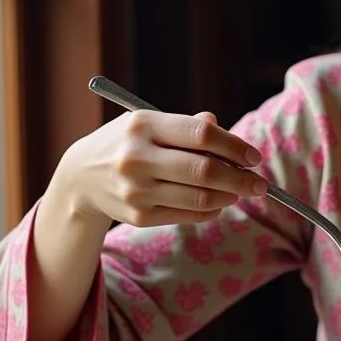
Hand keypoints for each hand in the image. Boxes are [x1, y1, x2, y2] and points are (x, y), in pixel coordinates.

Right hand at [55, 108, 267, 228]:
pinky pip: (187, 215)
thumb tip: (219, 127)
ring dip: (228, 196)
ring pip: (198, 198)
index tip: (254, 157)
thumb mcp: (149, 124)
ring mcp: (136, 189)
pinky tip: (218, 203)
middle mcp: (137, 157)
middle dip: (239, 179)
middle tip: (260, 184)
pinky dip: (210, 210)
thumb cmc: (128, 143)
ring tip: (240, 192)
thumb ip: (186, 126)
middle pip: (203, 171)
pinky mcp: (138, 216)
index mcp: (143, 125)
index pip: (200, 135)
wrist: (81, 177)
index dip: (234, 146)